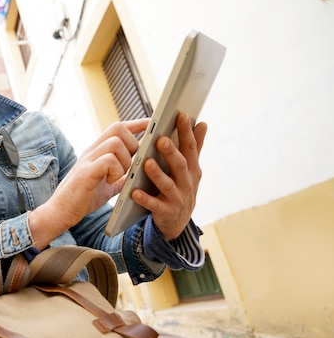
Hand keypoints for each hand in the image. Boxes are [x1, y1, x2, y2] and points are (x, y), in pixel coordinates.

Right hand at [29, 119, 148, 248]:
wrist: (60, 212)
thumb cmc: (81, 198)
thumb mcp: (106, 186)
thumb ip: (119, 178)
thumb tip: (136, 175)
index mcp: (97, 151)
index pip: (118, 127)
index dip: (137, 123)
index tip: (153, 123)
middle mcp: (92, 151)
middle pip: (118, 128)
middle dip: (132, 143)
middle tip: (131, 164)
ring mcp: (88, 160)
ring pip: (115, 143)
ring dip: (125, 160)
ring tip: (119, 176)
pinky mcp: (86, 172)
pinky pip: (108, 160)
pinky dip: (116, 170)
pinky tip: (110, 181)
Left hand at [132, 112, 206, 239]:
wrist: (177, 222)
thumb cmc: (181, 188)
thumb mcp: (190, 169)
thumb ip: (195, 147)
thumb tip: (202, 123)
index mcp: (192, 169)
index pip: (190, 148)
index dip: (186, 132)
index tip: (181, 115)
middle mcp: (187, 183)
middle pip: (180, 165)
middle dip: (171, 152)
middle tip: (160, 139)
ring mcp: (177, 198)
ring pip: (167, 185)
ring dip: (157, 174)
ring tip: (147, 163)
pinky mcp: (165, 212)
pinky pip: (154, 205)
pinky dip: (145, 199)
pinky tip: (134, 192)